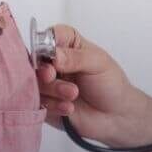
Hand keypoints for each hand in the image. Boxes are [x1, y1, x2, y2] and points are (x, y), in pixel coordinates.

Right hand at [35, 24, 145, 146]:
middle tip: (51, 75)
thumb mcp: (98, 64)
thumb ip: (75, 58)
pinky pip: (38, 102)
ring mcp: (48, 83)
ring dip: (53, 89)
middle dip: (44, 70)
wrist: (115, 116)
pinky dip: (53, 105)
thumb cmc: (110, 84)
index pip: (49, 36)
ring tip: (73, 94)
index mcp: (68, 45)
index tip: (52, 55)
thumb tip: (54, 55)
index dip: (45, 44)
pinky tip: (69, 108)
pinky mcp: (45, 103)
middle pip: (35, 60)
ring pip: (36, 83)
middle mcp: (54, 62)